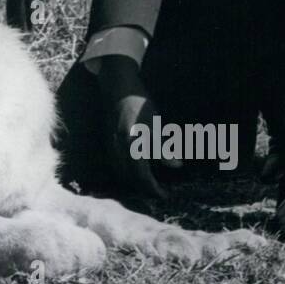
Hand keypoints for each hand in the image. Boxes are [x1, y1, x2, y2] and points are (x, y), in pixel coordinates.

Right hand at [96, 55, 165, 200]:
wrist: (117, 88)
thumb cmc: (139, 103)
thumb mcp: (156, 124)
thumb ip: (163, 147)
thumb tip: (177, 166)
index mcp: (131, 145)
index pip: (142, 176)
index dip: (153, 189)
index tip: (164, 196)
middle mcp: (118, 148)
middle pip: (129, 178)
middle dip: (143, 189)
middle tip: (158, 192)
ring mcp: (110, 146)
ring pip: (121, 173)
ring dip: (134, 182)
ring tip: (148, 184)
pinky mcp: (107, 143)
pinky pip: (116, 164)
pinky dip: (126, 172)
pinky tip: (135, 170)